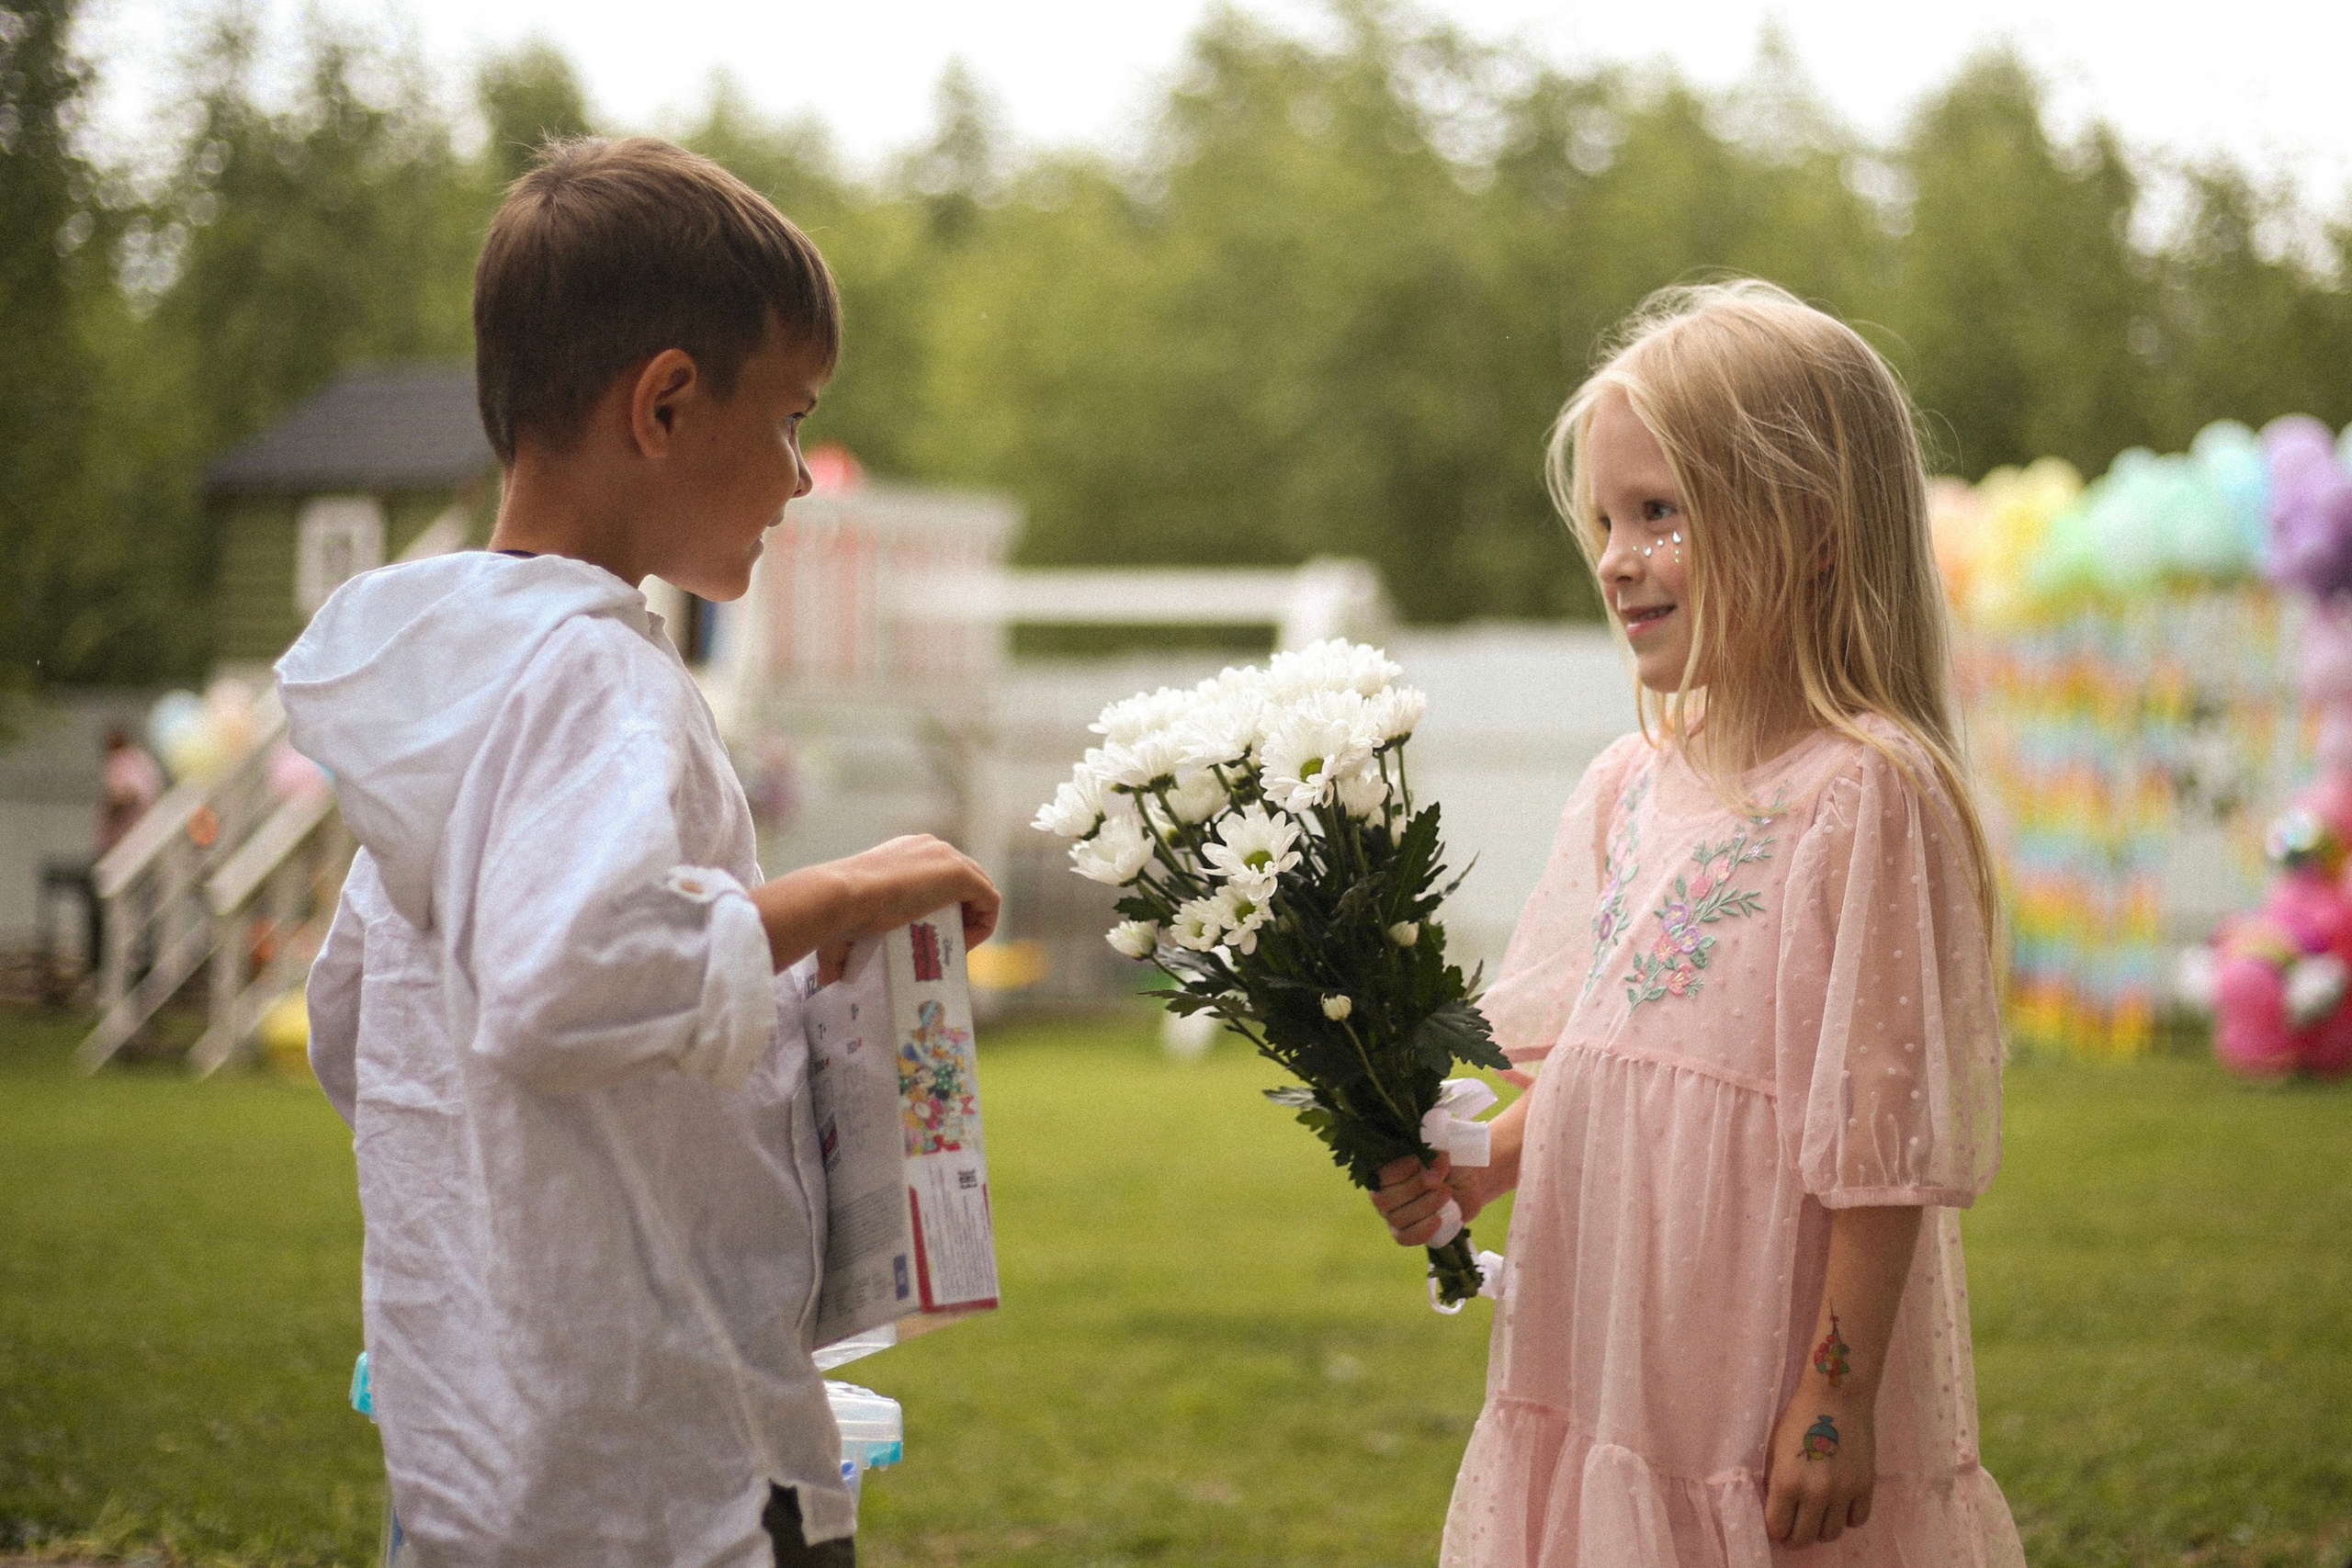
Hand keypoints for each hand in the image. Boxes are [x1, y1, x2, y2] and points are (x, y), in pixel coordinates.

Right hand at [756, 834, 999, 972]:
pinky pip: (990, 901)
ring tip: (955, 950)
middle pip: (964, 883)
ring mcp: (948, 857)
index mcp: (907, 851)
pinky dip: (984, 925)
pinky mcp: (962, 874)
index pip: (939, 876)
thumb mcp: (844, 925)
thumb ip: (840, 949)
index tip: (930, 936)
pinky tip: (964, 947)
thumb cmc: (838, 910)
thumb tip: (826, 979)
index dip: (943, 908)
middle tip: (945, 946)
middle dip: (961, 915)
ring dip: (973, 922)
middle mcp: (932, 847)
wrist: (843, 896)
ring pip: (980, 891)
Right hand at [1369, 1151, 1488, 1246]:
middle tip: (1438, 1180)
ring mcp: (1394, 1214)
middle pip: (1384, 1200)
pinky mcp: (1407, 1231)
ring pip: (1397, 1218)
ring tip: (1447, 1193)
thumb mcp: (1444, 1153)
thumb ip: (1434, 1156)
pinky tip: (1438, 1220)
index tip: (1417, 1161)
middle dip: (1414, 1188)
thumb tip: (1430, 1172)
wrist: (1467, 1182)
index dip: (1395, 1170)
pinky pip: (1404, 1238)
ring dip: (1424, 1206)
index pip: (1378, 1175)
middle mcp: (1383, 1193)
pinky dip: (1421, 1231)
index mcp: (1386, 1170)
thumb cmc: (1449, 1162)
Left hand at [1763, 1393, 1875, 1548]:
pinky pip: (1857, 1520)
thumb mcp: (1774, 1449)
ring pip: (1832, 1534)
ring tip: (1817, 1517)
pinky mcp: (1865, 1487)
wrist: (1836, 1397)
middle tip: (1795, 1529)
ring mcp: (1843, 1492)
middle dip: (1796, 1538)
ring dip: (1821, 1529)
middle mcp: (1815, 1493)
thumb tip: (1777, 1509)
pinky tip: (1840, 1506)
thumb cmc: (1799, 1418)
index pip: (1778, 1528)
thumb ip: (1775, 1482)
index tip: (1777, 1525)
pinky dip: (1847, 1518)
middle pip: (1804, 1538)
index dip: (1776, 1530)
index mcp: (1787, 1481)